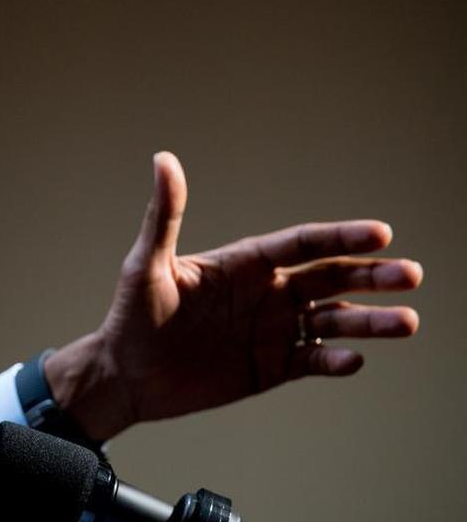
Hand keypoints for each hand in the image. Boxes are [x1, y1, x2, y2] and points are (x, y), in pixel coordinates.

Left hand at [45, 152, 422, 440]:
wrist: (125, 375)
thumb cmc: (132, 315)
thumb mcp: (145, 264)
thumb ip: (164, 216)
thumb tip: (163, 158)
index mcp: (244, 263)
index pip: (302, 243)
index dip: (340, 237)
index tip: (380, 234)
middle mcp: (266, 292)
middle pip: (330, 278)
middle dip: (371, 275)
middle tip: (410, 274)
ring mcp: (272, 330)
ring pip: (333, 320)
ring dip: (369, 320)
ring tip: (406, 322)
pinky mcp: (271, 367)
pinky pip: (314, 360)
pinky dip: (336, 359)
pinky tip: (353, 359)